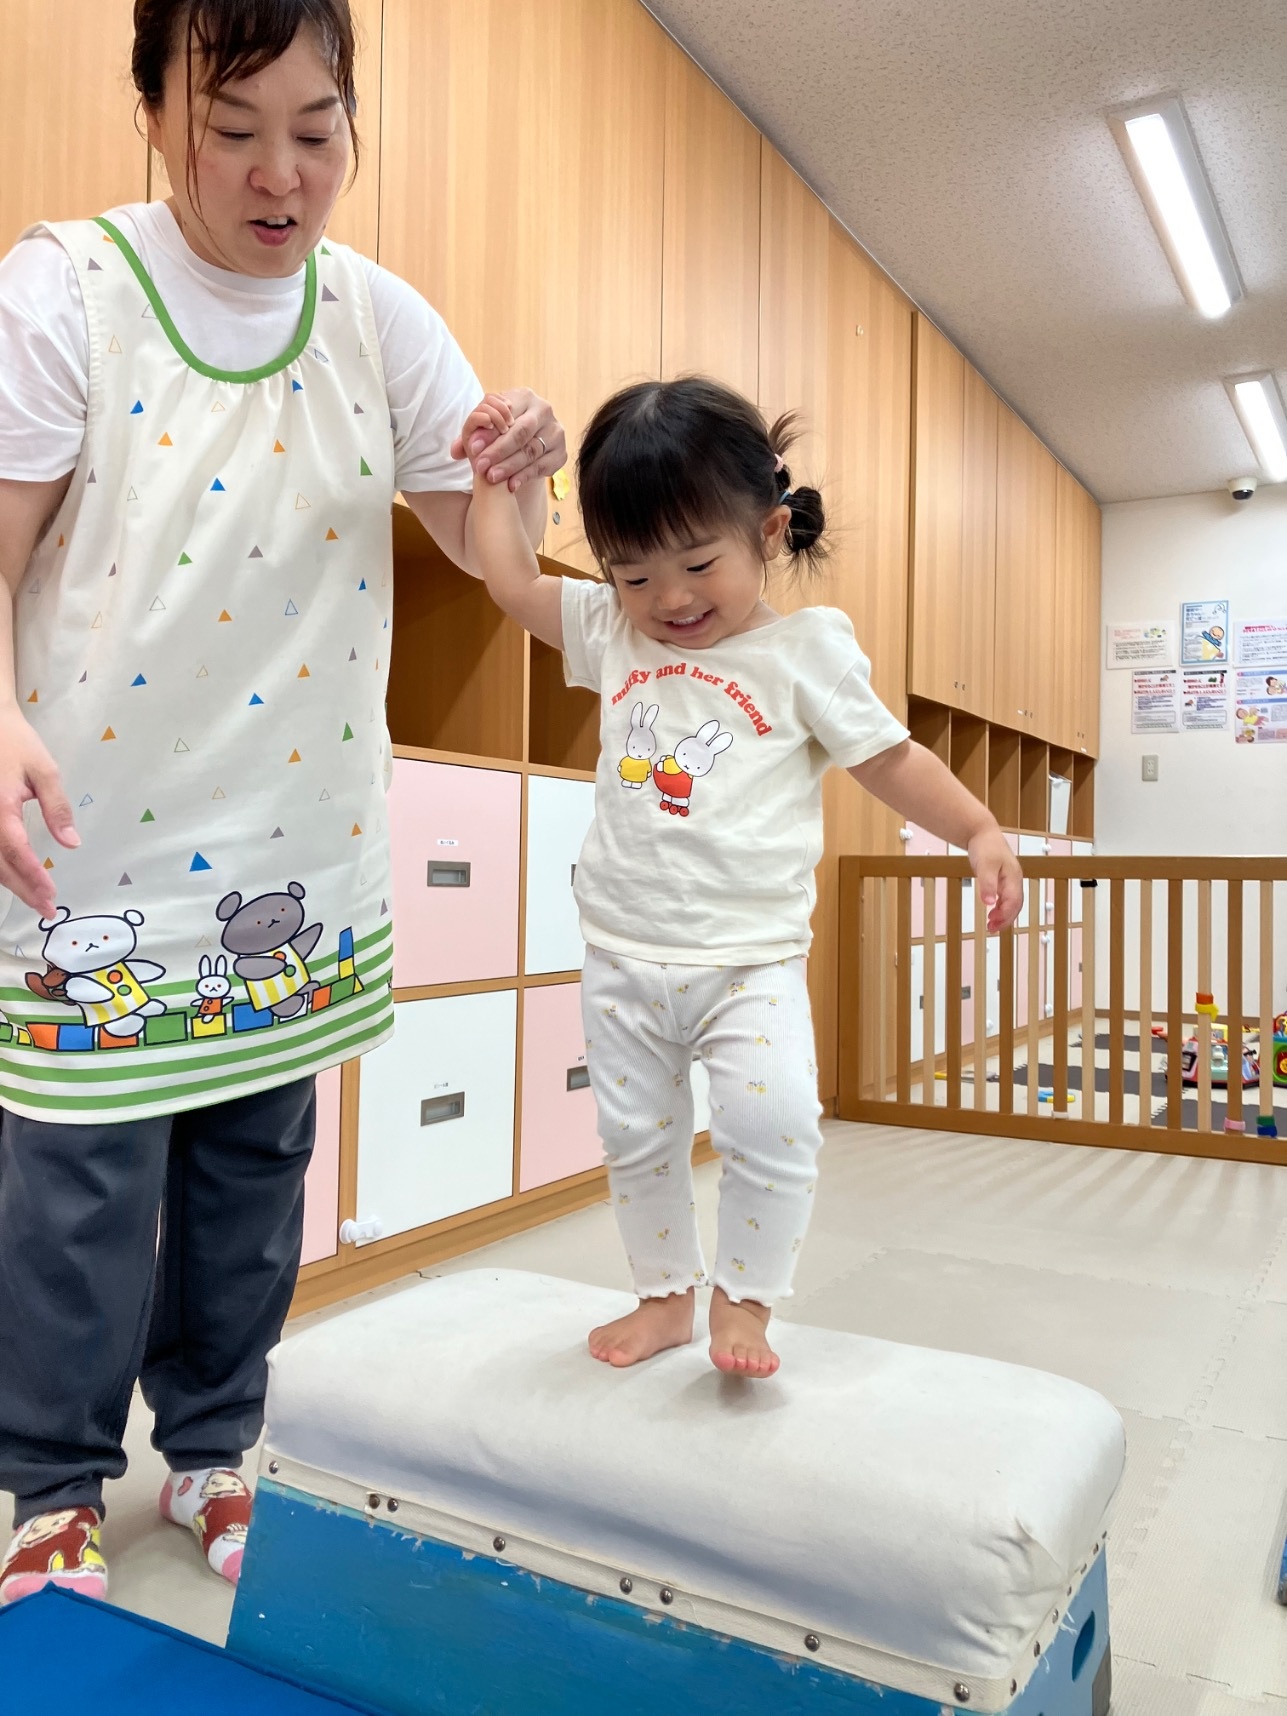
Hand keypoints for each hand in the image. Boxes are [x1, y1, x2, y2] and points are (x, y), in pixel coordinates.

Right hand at [0, 706, 77, 915]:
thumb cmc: (16, 744)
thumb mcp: (44, 770)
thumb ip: (57, 808)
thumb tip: (72, 843)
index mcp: (0, 807)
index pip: (16, 851)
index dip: (33, 876)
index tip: (51, 895)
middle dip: (23, 889)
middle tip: (47, 909)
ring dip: (10, 882)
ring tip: (35, 900)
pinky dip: (0, 868)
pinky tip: (16, 878)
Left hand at [451, 387, 566, 491]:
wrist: (527, 445)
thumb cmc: (503, 432)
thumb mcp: (488, 429)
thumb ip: (471, 437)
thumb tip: (455, 451)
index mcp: (525, 396)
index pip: (507, 414)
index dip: (489, 432)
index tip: (473, 448)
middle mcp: (544, 410)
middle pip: (521, 432)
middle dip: (499, 451)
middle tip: (480, 466)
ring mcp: (555, 432)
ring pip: (531, 451)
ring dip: (510, 466)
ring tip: (492, 477)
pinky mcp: (561, 452)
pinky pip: (542, 466)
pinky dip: (525, 476)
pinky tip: (511, 485)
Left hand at [967, 826, 1022, 933]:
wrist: (983, 833)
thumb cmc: (985, 846)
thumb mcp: (984, 866)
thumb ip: (987, 884)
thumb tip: (988, 903)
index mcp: (1013, 877)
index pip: (1014, 901)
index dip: (1005, 915)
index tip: (993, 923)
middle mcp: (1015, 879)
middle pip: (1016, 905)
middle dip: (1005, 919)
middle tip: (991, 929)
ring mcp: (1011, 880)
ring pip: (1012, 903)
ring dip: (1003, 915)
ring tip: (990, 925)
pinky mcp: (1004, 879)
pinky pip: (1006, 898)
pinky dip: (1000, 907)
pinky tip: (992, 912)